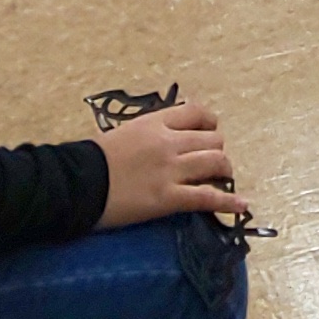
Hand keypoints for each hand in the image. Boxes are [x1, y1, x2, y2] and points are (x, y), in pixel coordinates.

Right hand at [93, 100, 247, 227]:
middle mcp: (169, 142)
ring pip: (216, 162)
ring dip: (224, 171)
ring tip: (223, 179)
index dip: (209, 122)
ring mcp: (171, 170)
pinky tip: (242, 206)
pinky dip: (229, 202)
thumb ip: (147, 133)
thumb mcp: (122, 133)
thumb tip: (161, 140)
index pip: (197, 112)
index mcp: (155, 122)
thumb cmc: (91, 159)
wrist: (76, 184)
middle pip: (213, 139)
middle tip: (211, 163)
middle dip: (217, 150)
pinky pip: (208, 198)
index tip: (209, 132)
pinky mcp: (169, 198)